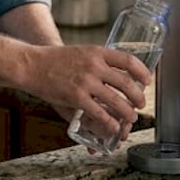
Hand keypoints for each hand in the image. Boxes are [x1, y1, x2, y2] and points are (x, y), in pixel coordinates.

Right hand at [21, 44, 151, 144]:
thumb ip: (98, 61)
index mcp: (97, 52)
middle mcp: (94, 65)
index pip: (128, 60)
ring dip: (128, 113)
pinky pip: (99, 113)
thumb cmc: (55, 60)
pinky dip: (110, 123)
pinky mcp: (76, 97)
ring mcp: (85, 82)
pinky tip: (113, 127)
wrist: (32, 65)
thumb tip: (116, 74)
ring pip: (117, 101)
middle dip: (138, 97)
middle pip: (127, 83)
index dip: (142, 72)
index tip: (147, 81)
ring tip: (131, 118)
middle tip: (141, 104)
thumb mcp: (81, 52)